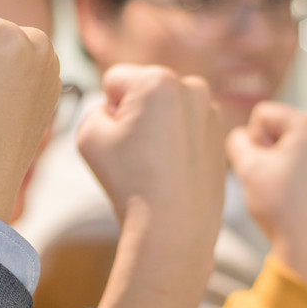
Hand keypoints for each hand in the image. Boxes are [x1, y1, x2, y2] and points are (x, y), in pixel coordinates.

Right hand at [78, 64, 225, 307]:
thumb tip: (116, 110)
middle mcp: (192, 87)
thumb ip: (94, 109)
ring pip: (166, 109)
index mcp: (158, 80)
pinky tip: (170, 170)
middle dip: (134, 114)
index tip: (118, 139)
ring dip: (156, 127)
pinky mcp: (219, 136)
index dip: (106, 109)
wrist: (172, 228)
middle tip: (135, 152)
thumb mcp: (87, 136)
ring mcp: (211, 112)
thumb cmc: (129, 181)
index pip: (115, 80)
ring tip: (153, 164)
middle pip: (144, 91)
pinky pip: (185, 128)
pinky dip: (175, 142)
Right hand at [227, 102, 306, 292]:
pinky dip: (284, 169)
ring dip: (272, 159)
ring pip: (285, 142)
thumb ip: (235, 141)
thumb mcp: (247, 167)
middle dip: (264, 148)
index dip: (253, 137)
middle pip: (276, 125)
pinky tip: (284, 190)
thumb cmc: (279, 205)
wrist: (305, 243)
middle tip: (268, 175)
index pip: (264, 113)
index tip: (262, 164)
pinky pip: (297, 156)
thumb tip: (240, 137)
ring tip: (276, 184)